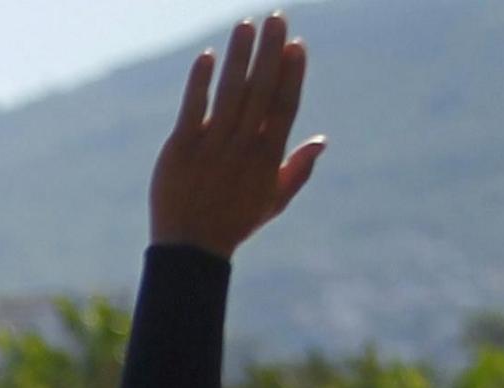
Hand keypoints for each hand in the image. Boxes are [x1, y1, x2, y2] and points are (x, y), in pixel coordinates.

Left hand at [150, 14, 329, 259]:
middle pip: (260, 92)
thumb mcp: (273, 201)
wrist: (190, 249)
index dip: (291, 74)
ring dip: (239, 57)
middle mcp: (242, 148)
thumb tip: (323, 141)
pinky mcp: (181, 148)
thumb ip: (298, 169)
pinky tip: (208, 56)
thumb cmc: (234, 222)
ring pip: (229, 93)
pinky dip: (200, 82)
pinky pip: (193, 109)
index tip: (297, 45)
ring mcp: (212, 146)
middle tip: (278, 19)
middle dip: (270, 53)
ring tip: (246, 25)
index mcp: (267, 158)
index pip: (284, 107)